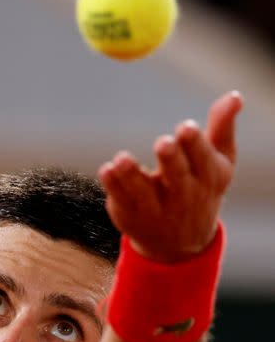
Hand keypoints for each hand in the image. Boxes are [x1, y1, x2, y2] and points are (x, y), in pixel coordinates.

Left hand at [98, 90, 242, 262]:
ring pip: (143, 194)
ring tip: (122, 159)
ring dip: (131, 176)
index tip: (186, 128)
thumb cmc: (200, 189)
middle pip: (177, 178)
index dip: (195, 145)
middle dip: (171, 160)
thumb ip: (222, 128)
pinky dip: (113, 187)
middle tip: (163, 143)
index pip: (203, 161)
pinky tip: (107, 171)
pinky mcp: (131, 217)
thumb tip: (234, 96)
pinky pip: (121, 201)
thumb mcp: (217, 163)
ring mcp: (155, 210)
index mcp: (207, 180)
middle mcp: (182, 198)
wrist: (179, 245)